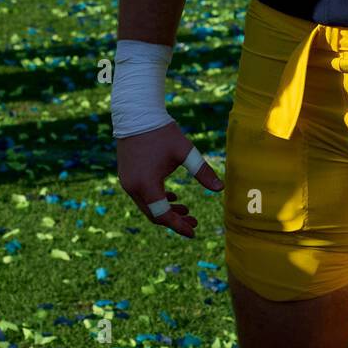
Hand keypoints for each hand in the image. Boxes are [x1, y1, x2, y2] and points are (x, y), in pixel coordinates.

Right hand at [116, 119, 222, 237]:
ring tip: (186, 210)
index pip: (162, 215)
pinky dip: (157, 200)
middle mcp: (133, 188)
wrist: (136, 115)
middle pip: (154, 214)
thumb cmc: (162, 132)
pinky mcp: (127, 176)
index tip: (194, 232)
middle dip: (174, 220)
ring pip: (148, 206)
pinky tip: (172, 197)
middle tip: (194, 221)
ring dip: (166, 210)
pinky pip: (142, 196)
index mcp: (147, 185)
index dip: (178, 226)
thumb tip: (220, 188)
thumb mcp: (185, 151)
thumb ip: (202, 171)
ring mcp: (127, 182)